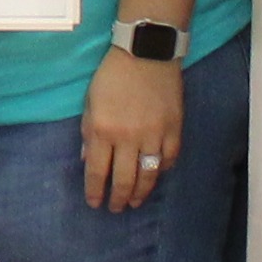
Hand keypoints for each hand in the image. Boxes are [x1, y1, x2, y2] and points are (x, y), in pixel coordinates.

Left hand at [78, 54, 181, 211]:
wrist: (146, 53)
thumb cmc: (113, 76)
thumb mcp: (90, 102)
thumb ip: (88, 133)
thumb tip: (88, 160)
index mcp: (102, 130)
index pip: (97, 171)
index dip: (95, 191)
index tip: (95, 203)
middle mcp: (127, 137)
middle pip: (123, 179)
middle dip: (117, 199)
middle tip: (116, 209)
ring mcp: (153, 134)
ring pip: (148, 175)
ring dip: (140, 192)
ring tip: (134, 201)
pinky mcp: (173, 129)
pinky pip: (168, 158)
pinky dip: (162, 170)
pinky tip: (155, 175)